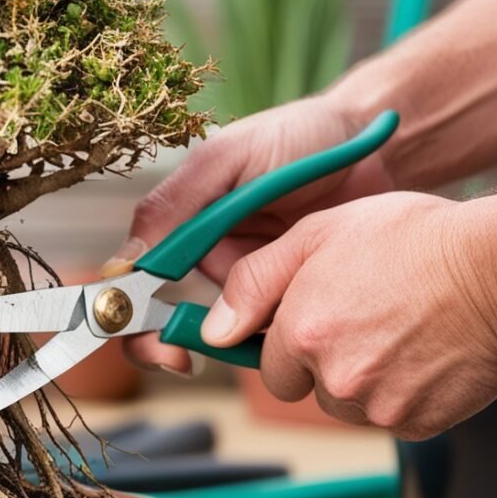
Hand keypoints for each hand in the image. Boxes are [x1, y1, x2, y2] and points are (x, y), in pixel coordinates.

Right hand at [104, 93, 395, 371]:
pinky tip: (283, 338)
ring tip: (240, 341)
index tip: (142, 331)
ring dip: (219, 344)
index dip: (126, 312)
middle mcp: (203, 258)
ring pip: (212, 332)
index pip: (132, 277)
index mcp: (178, 225)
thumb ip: (174, 204)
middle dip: (160, 344)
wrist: (373, 148)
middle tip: (177, 359)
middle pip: (159, 318)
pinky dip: (266, 344)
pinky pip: (262, 334)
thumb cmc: (297, 138)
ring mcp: (243, 283)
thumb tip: (122, 264)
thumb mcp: (227, 158)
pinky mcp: (283, 299)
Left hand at [199, 192, 496, 439]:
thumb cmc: (416, 241)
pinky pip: (389, 417)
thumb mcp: (319, 234)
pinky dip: (400, 393)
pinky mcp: (417, 423)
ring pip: (347, 407)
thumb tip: (213, 330)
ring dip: (360, 381)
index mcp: (304, 332)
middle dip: (322, 364)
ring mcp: (378, 405)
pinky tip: (421, 353)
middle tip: (361, 321)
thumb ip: (255, 281)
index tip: (314, 323)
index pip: (268, 366)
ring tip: (396, 333)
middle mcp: (336, 377)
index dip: (290, 343)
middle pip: (306, 390)